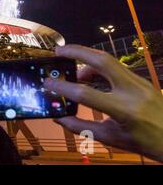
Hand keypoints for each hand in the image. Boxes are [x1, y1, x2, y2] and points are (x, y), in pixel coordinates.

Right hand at [44, 45, 162, 161]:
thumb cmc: (146, 143)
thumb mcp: (111, 138)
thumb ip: (82, 127)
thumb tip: (60, 118)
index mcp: (124, 111)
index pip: (86, 94)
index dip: (64, 87)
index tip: (48, 83)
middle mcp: (133, 91)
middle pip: (102, 61)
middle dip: (77, 51)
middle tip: (59, 50)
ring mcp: (140, 83)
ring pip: (109, 60)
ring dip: (87, 59)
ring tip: (73, 70)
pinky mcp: (142, 80)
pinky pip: (116, 67)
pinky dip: (99, 68)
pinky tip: (90, 77)